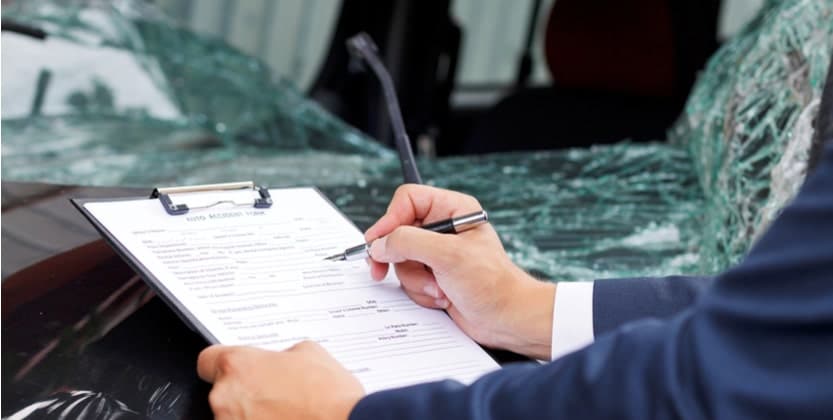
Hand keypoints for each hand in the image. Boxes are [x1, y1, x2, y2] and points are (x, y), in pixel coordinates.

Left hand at [197, 341, 363, 419]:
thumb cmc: (329, 396)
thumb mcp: (311, 353)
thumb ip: (284, 354)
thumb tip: (282, 360)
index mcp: (238, 366)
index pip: (208, 360)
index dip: (223, 364)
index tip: (234, 370)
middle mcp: (225, 398)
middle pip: (224, 393)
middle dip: (248, 393)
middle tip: (277, 395)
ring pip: (235, 417)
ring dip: (253, 415)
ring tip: (286, 414)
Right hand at [365, 184, 555, 359]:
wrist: (507, 319)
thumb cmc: (493, 284)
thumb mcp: (448, 256)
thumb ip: (408, 243)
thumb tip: (379, 244)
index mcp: (453, 209)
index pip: (408, 200)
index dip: (389, 219)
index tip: (378, 242)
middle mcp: (444, 228)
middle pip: (398, 232)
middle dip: (400, 259)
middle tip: (381, 270)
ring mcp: (438, 253)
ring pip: (401, 260)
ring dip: (415, 279)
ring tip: (439, 287)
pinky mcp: (434, 275)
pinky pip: (409, 279)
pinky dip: (421, 291)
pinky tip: (443, 296)